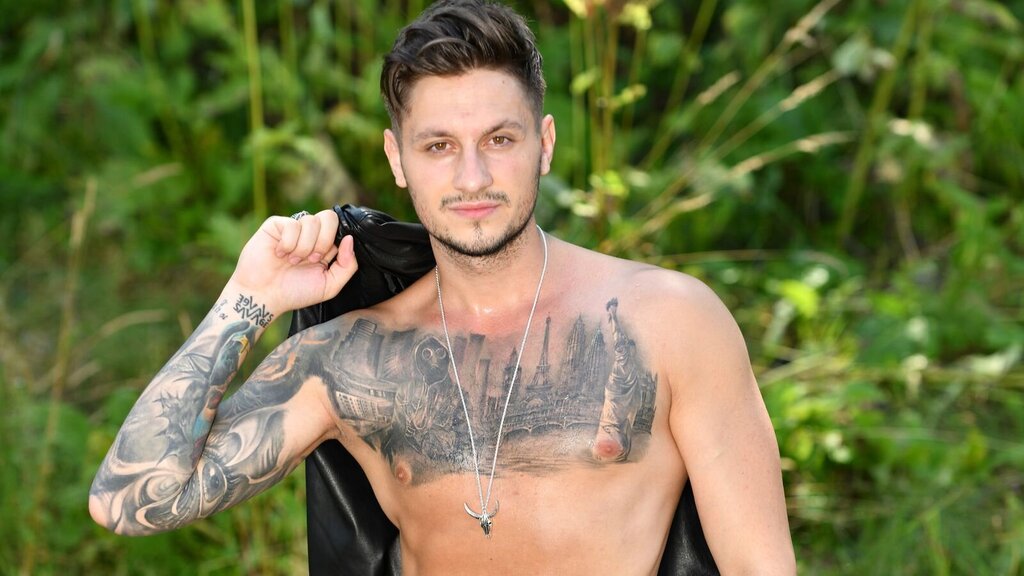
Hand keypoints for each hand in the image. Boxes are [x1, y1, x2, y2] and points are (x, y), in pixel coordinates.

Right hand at [228, 209, 357, 314]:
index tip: (327, 259)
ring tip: (293, 261)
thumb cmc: (295, 293)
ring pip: (311, 221)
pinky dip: (288, 243)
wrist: (264, 296)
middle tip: (313, 259)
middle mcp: (311, 234)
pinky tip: (279, 254)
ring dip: (304, 247)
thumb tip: (350, 239)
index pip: (341, 229)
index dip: (338, 242)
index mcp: (325, 246)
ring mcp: (294, 228)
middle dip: (324, 241)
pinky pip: (292, 224)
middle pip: (330, 217)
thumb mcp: (330, 285)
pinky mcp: (276, 225)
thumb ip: (347, 265)